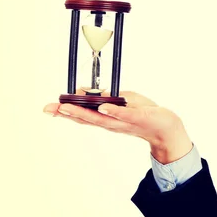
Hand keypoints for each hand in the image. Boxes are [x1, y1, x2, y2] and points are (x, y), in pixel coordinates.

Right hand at [43, 91, 193, 163]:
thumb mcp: (124, 101)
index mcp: (107, 118)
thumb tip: (88, 90)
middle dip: (67, 113)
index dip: (66, 112)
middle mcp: (111, 123)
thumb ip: (107, 97)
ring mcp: (124, 122)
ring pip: (101, 118)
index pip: (83, 115)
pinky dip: (113, 111)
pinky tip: (102, 108)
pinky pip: (124, 115)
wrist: (166, 127)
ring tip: (67, 107)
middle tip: (50, 109)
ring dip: (83, 113)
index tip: (50, 107)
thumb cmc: (145, 112)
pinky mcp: (137, 118)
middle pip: (86, 119)